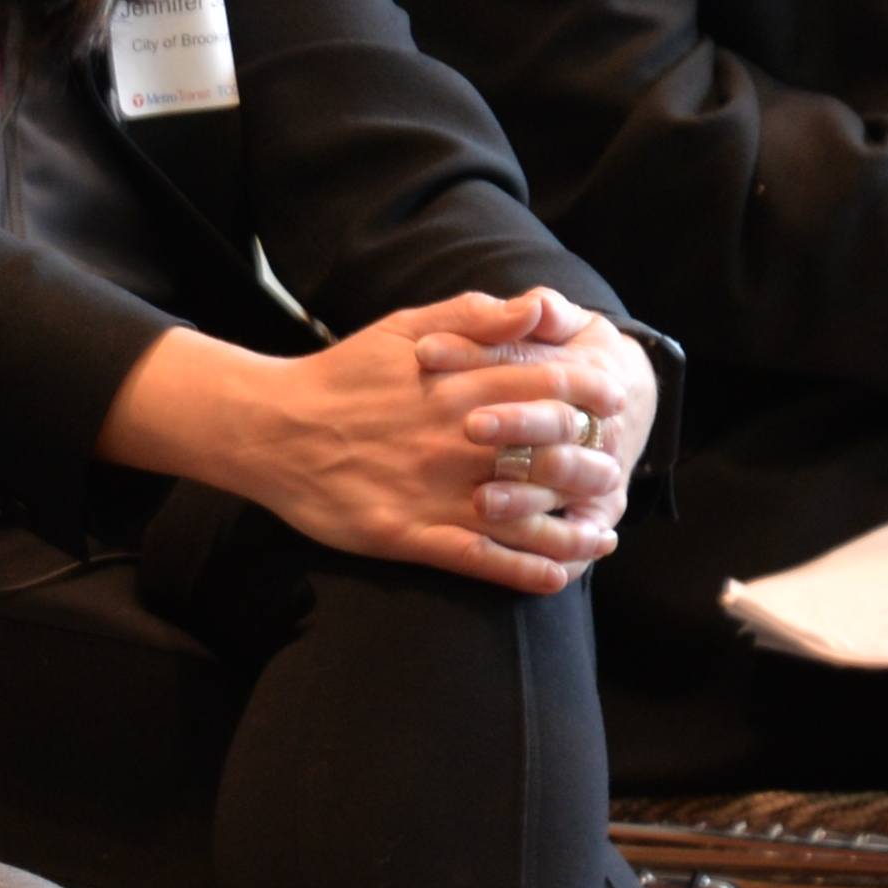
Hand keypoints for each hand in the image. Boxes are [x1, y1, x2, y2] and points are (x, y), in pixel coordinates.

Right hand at [114, 287, 623, 592]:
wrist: (272, 427)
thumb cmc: (343, 374)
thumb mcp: (406, 326)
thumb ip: (475, 316)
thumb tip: (538, 307)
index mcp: (462, 387)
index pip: (551, 390)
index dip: (593, 397)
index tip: (616, 404)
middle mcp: (458, 441)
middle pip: (552, 455)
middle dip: (596, 467)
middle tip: (615, 474)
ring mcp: (436, 491)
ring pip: (527, 517)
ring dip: (574, 533)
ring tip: (603, 539)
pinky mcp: (409, 534)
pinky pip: (480, 559)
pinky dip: (524, 572)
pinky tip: (557, 580)